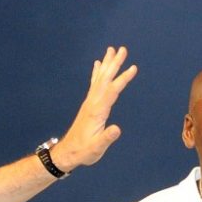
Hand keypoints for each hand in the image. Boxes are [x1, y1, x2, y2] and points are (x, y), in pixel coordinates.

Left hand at [49, 46, 137, 171]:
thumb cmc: (84, 151)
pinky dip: (97, 73)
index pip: (112, 91)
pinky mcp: (88, 104)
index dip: (123, 79)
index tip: (133, 68)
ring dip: (106, 64)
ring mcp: (89, 102)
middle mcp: (92, 103)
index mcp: (97, 111)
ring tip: (112, 50)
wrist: (68, 152)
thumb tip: (117, 129)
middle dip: (114, 64)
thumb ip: (107, 138)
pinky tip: (98, 64)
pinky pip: (94, 84)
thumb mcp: (97, 148)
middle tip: (122, 49)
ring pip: (100, 79)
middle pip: (105, 79)